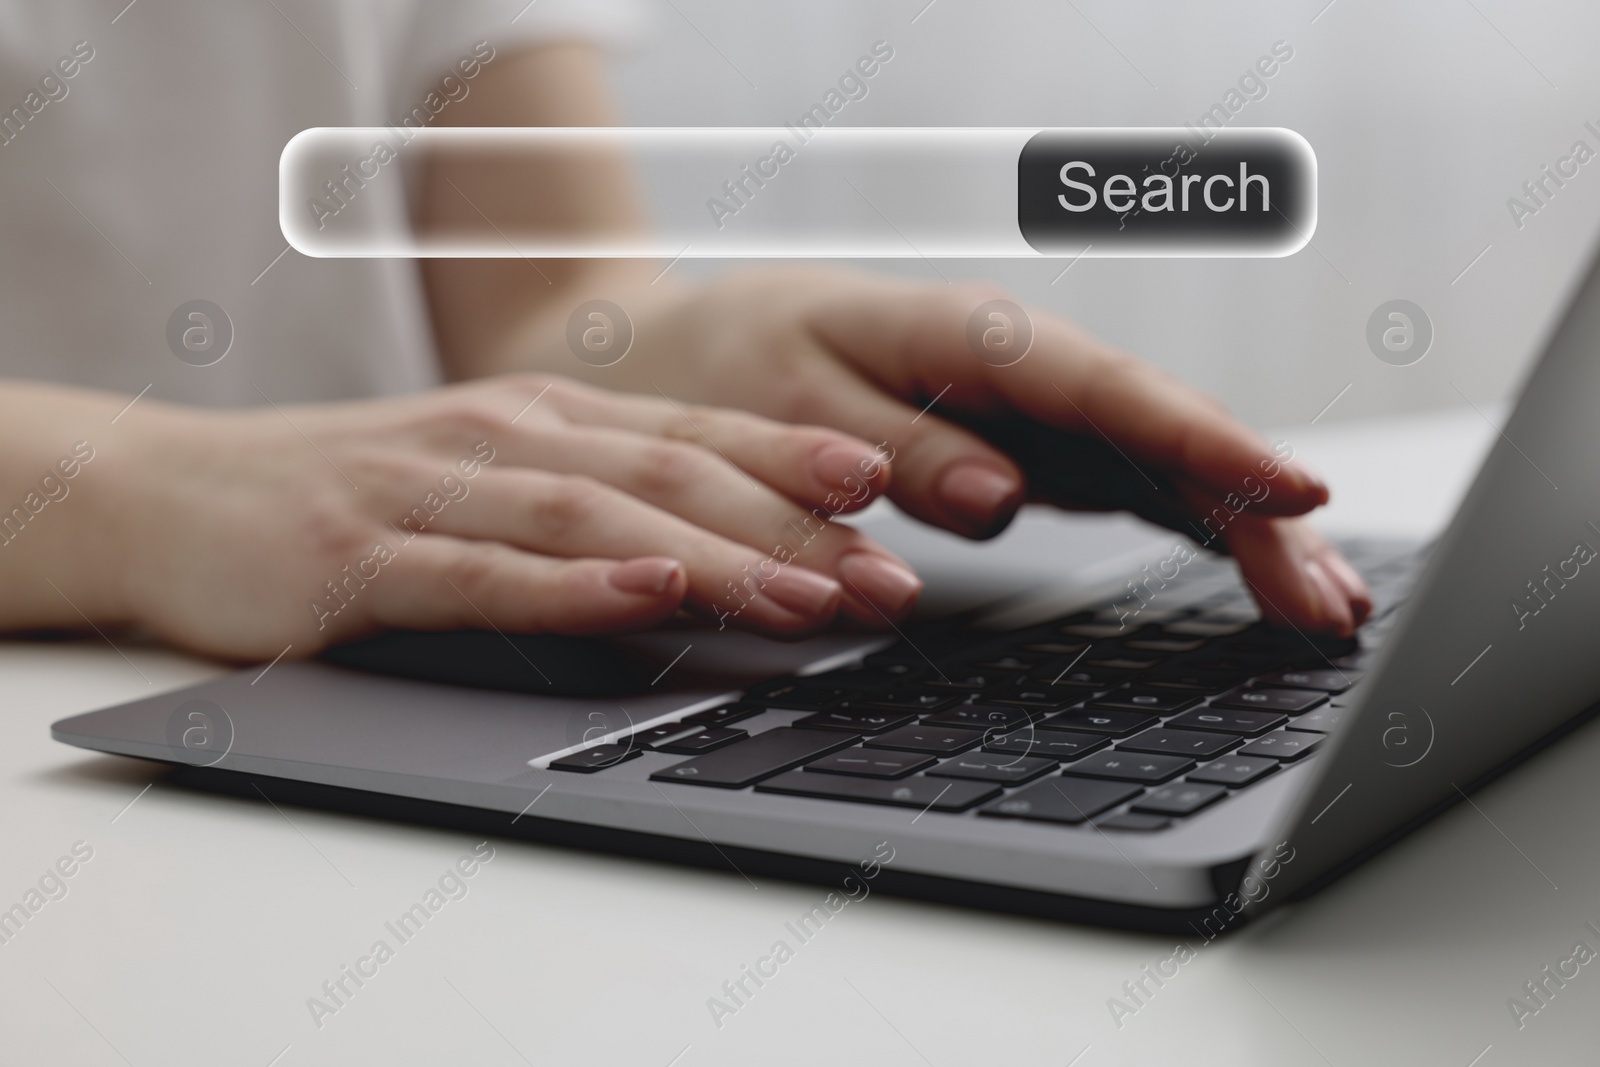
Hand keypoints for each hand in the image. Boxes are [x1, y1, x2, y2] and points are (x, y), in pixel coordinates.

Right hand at [33, 375, 921, 659]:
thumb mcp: (484, 483)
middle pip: (673, 474)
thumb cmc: (349, 497)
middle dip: (790, 525)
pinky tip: (644, 594)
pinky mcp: (365, 557)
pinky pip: (487, 571)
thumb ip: (591, 507)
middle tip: (885, 578)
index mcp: (543, 421)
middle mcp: (504, 439)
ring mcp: (435, 491)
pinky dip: (574, 586)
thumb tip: (717, 555)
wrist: (170, 492)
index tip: (890, 500)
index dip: (797, 466)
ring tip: (805, 594)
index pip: (695, 435)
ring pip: (599, 517)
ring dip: (712, 556)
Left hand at [550, 268, 1370, 635]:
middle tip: (1328, 600)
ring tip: (1320, 600)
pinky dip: (1191, 522)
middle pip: (1155, 434)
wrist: (675, 353)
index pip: (1101, 391)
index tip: (1289, 490)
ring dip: (1244, 523)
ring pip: (1157, 459)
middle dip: (1252, 507)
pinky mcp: (1019, 445)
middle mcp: (1009, 368)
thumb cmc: (724, 364)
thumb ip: (893, 442)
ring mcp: (1022, 409)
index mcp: (958, 336)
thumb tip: (1001, 496)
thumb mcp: (783, 400)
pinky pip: (1123, 480)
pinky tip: (1248, 564)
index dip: (1202, 441)